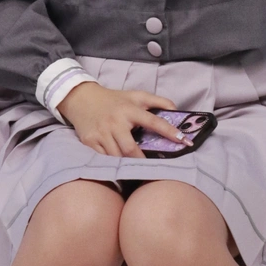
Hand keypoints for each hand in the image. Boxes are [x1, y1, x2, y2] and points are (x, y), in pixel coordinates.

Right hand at [56, 82, 192, 158]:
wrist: (81, 99)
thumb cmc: (113, 99)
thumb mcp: (136, 96)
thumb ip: (158, 101)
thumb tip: (177, 110)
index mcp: (129, 110)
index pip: (153, 121)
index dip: (169, 131)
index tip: (184, 141)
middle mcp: (115, 122)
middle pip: (131, 149)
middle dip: (142, 160)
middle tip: (153, 168)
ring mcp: (101, 133)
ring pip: (117, 157)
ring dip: (127, 164)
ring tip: (136, 169)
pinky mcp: (90, 142)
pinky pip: (104, 159)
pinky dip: (112, 164)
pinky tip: (119, 167)